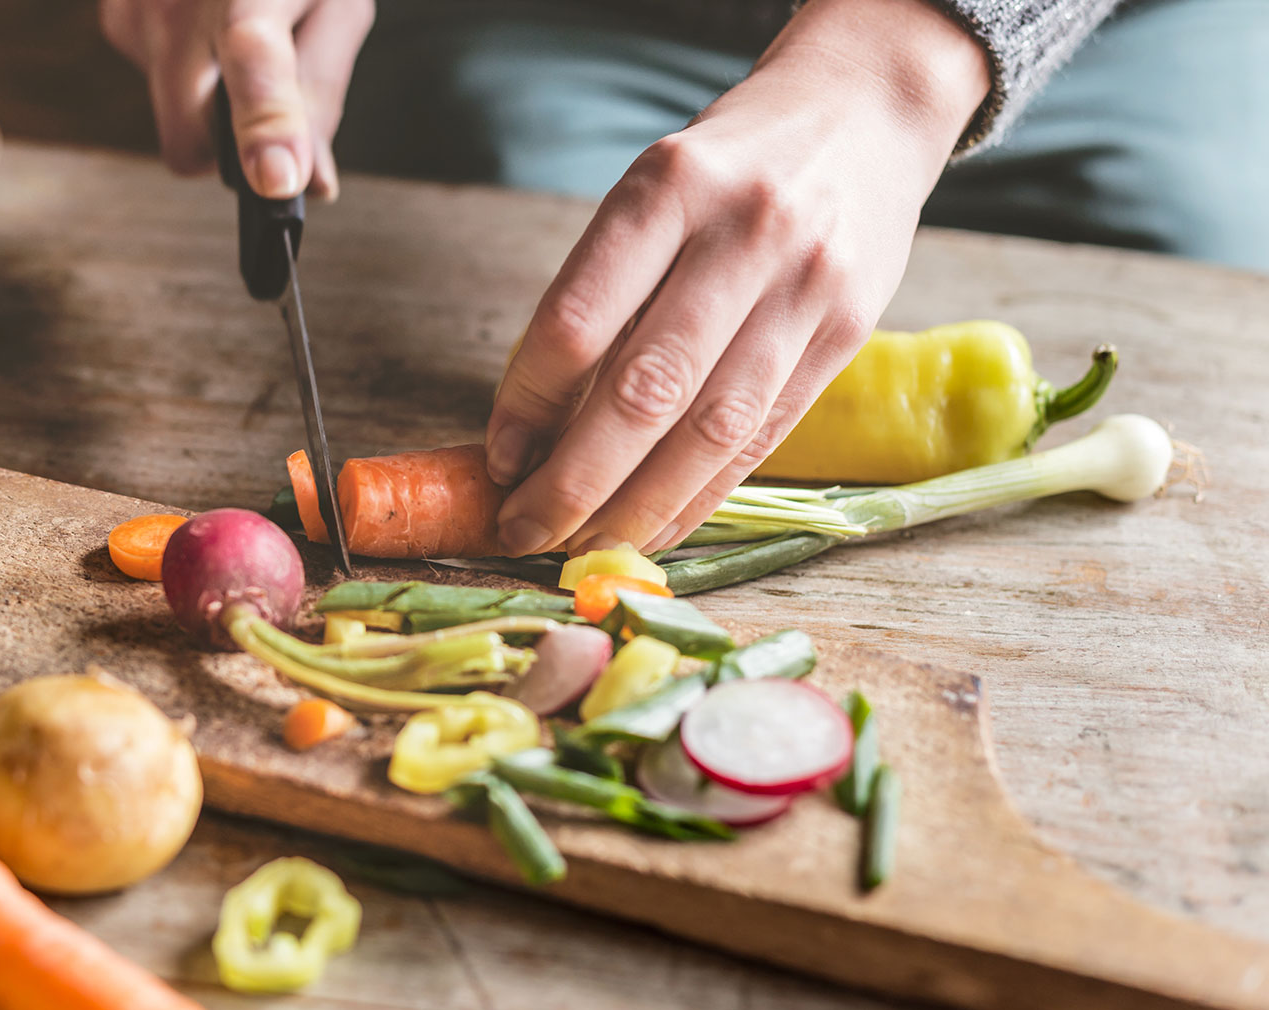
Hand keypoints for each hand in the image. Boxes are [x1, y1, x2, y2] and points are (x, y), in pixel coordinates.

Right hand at [100, 0, 375, 199]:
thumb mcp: (337, 4)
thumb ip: (322, 94)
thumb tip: (310, 183)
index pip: (256, 59)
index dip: (267, 124)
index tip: (276, 178)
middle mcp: (180, 3)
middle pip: (188, 143)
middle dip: (228, 145)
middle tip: (270, 101)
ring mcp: (135, 11)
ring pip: (172, 117)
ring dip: (209, 97)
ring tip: (238, 28)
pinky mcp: (113, 17)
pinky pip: (156, 84)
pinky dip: (188, 69)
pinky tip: (205, 19)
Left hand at [484, 0, 990, 556]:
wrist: (863, 112)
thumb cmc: (727, 167)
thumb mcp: (652, 192)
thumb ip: (604, 294)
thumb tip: (533, 429)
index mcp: (669, 187)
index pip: (578, 319)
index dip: (527, 404)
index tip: (498, 458)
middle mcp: (743, 233)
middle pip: (645, 389)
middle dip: (574, 481)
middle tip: (524, 529)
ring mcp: (805, 285)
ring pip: (711, 429)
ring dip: (637, 507)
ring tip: (582, 547)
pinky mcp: (849, 332)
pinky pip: (763, 438)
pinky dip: (700, 496)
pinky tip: (655, 528)